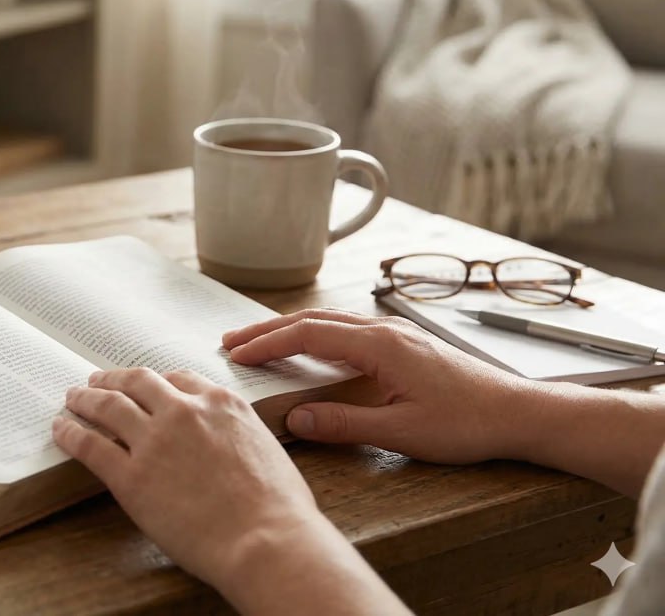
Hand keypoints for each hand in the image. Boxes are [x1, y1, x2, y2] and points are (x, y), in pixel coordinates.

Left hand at [51, 368, 318, 585]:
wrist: (265, 540)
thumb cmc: (279, 509)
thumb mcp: (266, 449)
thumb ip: (238, 435)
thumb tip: (228, 445)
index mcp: (221, 403)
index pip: (179, 380)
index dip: (157, 382)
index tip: (144, 386)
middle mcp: (183, 412)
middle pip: (138, 382)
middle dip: (115, 379)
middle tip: (98, 380)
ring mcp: (154, 441)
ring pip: (108, 406)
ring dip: (86, 398)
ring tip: (73, 397)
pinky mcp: (130, 476)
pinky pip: (90, 445)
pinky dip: (71, 432)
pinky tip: (60, 429)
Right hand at [223, 308, 545, 463]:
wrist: (520, 413)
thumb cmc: (468, 423)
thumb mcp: (402, 431)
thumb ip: (344, 424)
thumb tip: (295, 419)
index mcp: (380, 345)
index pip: (308, 334)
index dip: (268, 343)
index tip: (235, 355)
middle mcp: (384, 331)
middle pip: (313, 320)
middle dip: (268, 330)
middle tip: (230, 343)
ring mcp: (395, 336)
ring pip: (329, 322)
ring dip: (290, 330)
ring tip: (258, 343)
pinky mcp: (403, 347)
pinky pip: (346, 332)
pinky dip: (314, 335)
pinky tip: (307, 350)